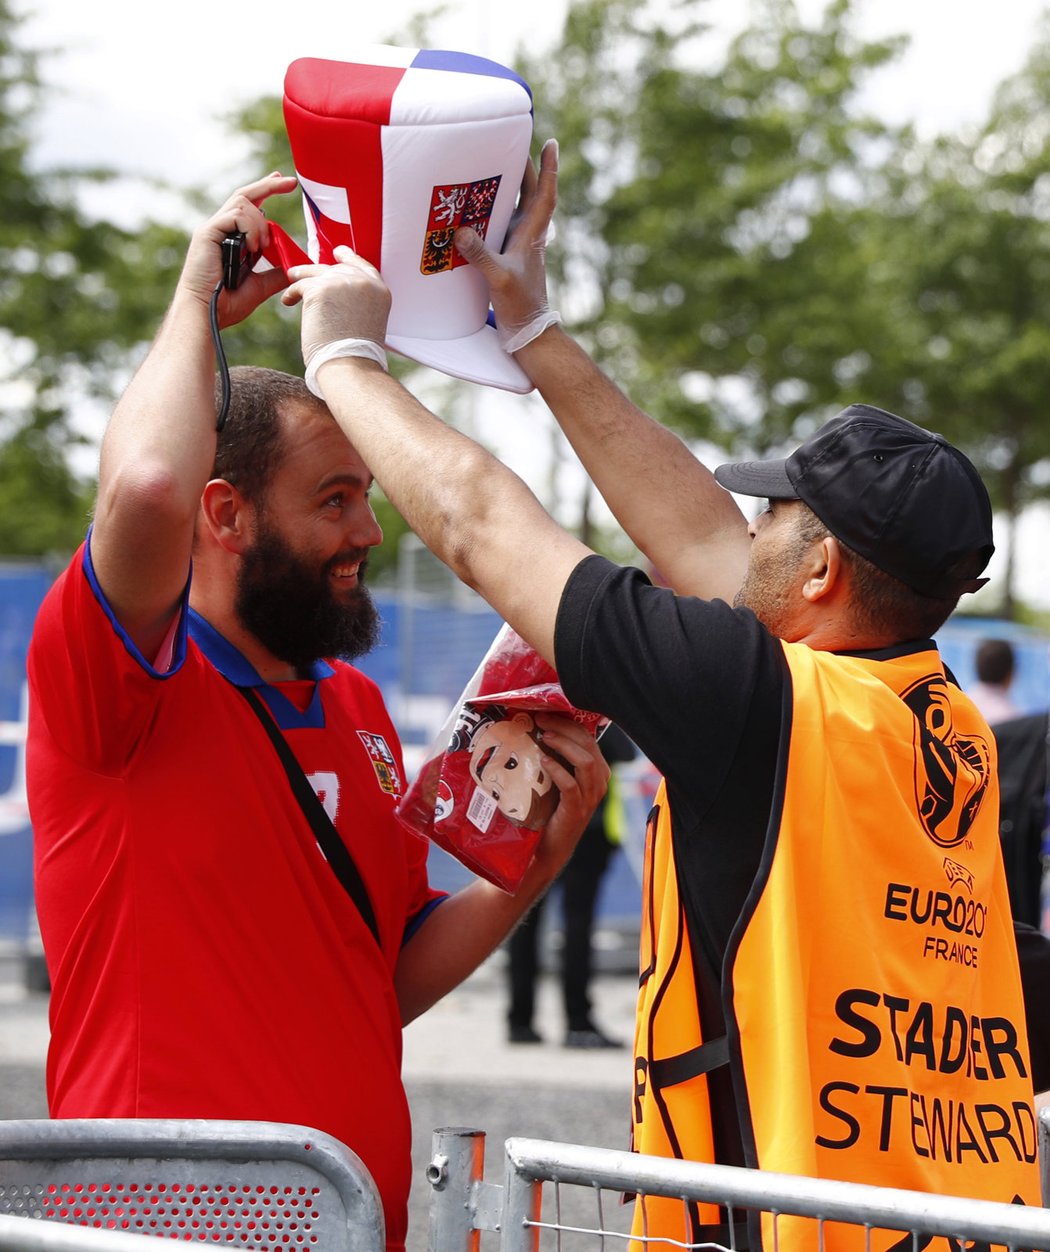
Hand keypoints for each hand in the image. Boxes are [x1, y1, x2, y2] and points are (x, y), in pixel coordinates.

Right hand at [178, 172, 298, 323]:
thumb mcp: (260, 286)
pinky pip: (235, 216)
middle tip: (288, 181)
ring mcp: (212, 229)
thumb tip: (293, 268)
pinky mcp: (207, 232)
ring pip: (243, 203)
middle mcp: (220, 229)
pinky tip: (253, 247)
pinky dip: (250, 228)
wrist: (209, 313)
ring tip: (262, 246)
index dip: (265, 192)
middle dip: (268, 185)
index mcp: (230, 237)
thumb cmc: (228, 303)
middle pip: (244, 195)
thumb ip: (274, 274)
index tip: (283, 184)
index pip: (248, 207)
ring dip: (260, 222)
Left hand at [282, 245, 391, 373]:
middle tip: (304, 269)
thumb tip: (338, 295)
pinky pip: (300, 285)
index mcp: (379, 290)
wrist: (351, 364)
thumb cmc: (358, 354)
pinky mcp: (319, 288)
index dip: (348, 257)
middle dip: (318, 268)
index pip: (362, 265)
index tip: (338, 253)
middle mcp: (362, 281)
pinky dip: (292, 293)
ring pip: (315, 272)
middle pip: (336, 267)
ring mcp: (341, 282)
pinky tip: (288, 301)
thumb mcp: (370, 320)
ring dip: (301, 276)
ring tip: (291, 279)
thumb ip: (359, 302)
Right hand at [453, 138, 560, 351]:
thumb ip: (481, 255)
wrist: (527, 330)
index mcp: (532, 234)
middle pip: (531, 193)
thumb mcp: (498, 278)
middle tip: (514, 143)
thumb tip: (462, 231)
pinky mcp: (510, 254)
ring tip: (496, 164)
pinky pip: (505, 222)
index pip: (545, 194)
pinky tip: (480, 204)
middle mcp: (529, 234)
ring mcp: (520, 243)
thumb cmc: (519, 304)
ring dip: (512, 185)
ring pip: (519, 206)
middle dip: (525, 167)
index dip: (549, 168)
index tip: (551, 143)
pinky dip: (496, 208)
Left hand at [528, 711, 610, 874]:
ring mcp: (590, 798)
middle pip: (588, 745)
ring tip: (544, 737)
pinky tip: (543, 761)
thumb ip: (557, 758)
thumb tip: (536, 728)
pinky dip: (557, 769)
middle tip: (541, 720)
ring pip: (586, 762)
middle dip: (564, 728)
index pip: (588, 738)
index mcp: (598, 772)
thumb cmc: (551, 810)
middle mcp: (599, 783)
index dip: (568, 723)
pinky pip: (571, 785)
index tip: (545, 714)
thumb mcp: (558, 779)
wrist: (548, 848)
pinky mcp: (576, 810)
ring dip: (563, 745)